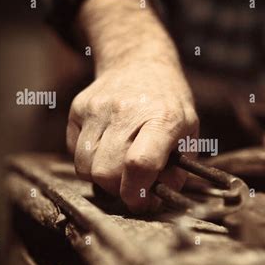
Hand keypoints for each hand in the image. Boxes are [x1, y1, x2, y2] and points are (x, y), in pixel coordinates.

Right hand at [66, 61, 198, 212]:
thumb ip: (178, 170)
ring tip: (119, 164)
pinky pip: (75, 152)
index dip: (137, 194)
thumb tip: (154, 200)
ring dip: (101, 177)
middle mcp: (127, 111)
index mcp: (163, 118)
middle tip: (131, 184)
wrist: (139, 62)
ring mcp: (98, 108)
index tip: (141, 203)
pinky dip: (89, 160)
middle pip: (107, 171)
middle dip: (118, 189)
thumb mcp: (189, 132)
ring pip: (85, 167)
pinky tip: (107, 146)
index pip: (141, 163)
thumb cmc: (169, 104)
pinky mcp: (78, 107)